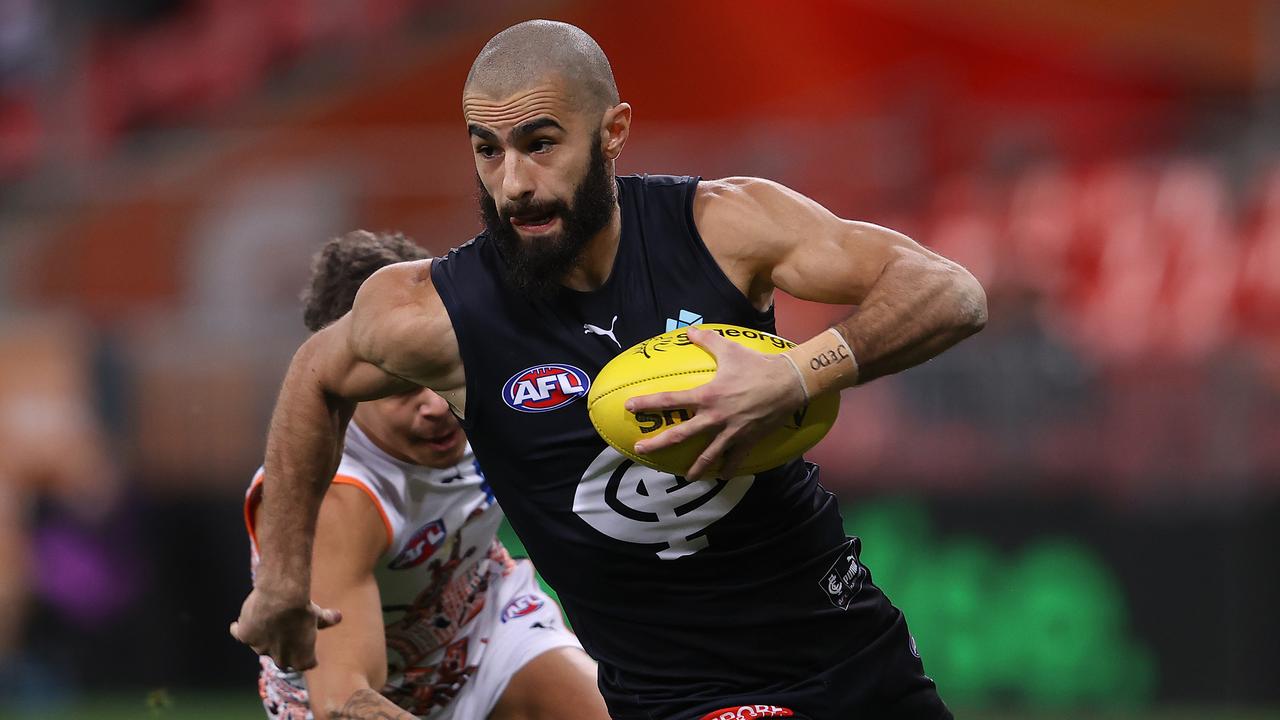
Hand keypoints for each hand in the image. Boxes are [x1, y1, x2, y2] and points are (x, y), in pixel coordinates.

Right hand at [229, 585, 341, 671]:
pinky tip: (240, 623)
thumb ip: (326, 619)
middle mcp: (280, 659)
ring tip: (267, 620)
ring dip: (263, 637)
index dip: (305, 654)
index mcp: (301, 659)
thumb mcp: (318, 614)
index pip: (305, 663)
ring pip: (260, 646)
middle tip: (285, 633)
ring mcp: (260, 648)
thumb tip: (339, 617)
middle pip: (281, 659)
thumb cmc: (303, 607)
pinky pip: (239, 633)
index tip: (305, 646)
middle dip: (283, 648)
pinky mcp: (245, 636)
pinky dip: (239, 628)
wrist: (282, 597)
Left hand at [625, 327, 806, 479]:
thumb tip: (689, 331)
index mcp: (707, 396)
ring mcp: (731, 432)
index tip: (629, 406)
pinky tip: (722, 476)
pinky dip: (728, 469)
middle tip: (640, 449)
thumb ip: (706, 340)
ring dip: (695, 469)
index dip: (647, 403)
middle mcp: (714, 418)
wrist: (789, 382)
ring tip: (685, 477)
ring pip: (708, 456)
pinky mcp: (748, 440)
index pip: (670, 400)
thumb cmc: (757, 365)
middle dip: (657, 443)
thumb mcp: (729, 349)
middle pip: (680, 435)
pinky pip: (735, 459)